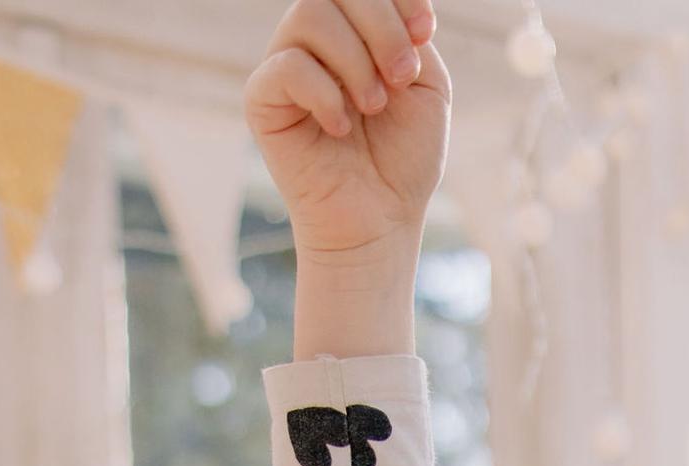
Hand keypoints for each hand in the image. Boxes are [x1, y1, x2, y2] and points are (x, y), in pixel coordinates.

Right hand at [246, 0, 448, 261]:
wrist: (380, 222)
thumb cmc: (403, 159)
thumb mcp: (426, 88)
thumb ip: (409, 35)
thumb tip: (389, 6)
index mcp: (354, 29)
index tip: (424, 32)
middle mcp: (316, 39)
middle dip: (381, 26)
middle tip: (401, 77)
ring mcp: (286, 64)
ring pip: (310, 16)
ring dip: (355, 61)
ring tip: (373, 107)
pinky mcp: (263, 99)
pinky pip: (287, 67)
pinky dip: (324, 94)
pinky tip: (341, 128)